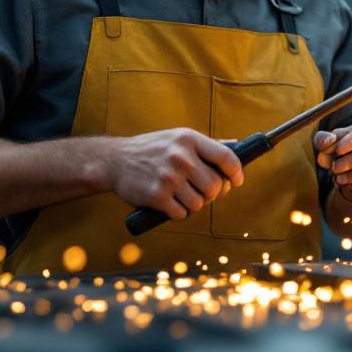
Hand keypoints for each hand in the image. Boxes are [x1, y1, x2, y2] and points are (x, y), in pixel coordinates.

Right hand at [107, 129, 243, 219]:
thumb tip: (237, 145)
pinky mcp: (157, 196)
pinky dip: (178, 212)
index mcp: (189, 139)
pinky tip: (170, 203)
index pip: (226, 157)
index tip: (237, 180)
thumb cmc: (151, 149)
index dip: (236, 172)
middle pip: (215, 186)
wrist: (114, 161)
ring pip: (199, 204)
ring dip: (193, 205)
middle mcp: (181, 157)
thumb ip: (207, 144)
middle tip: (202, 192)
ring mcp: (169, 177)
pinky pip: (181, 213)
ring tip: (181, 196)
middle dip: (212, 194)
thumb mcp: (178, 138)